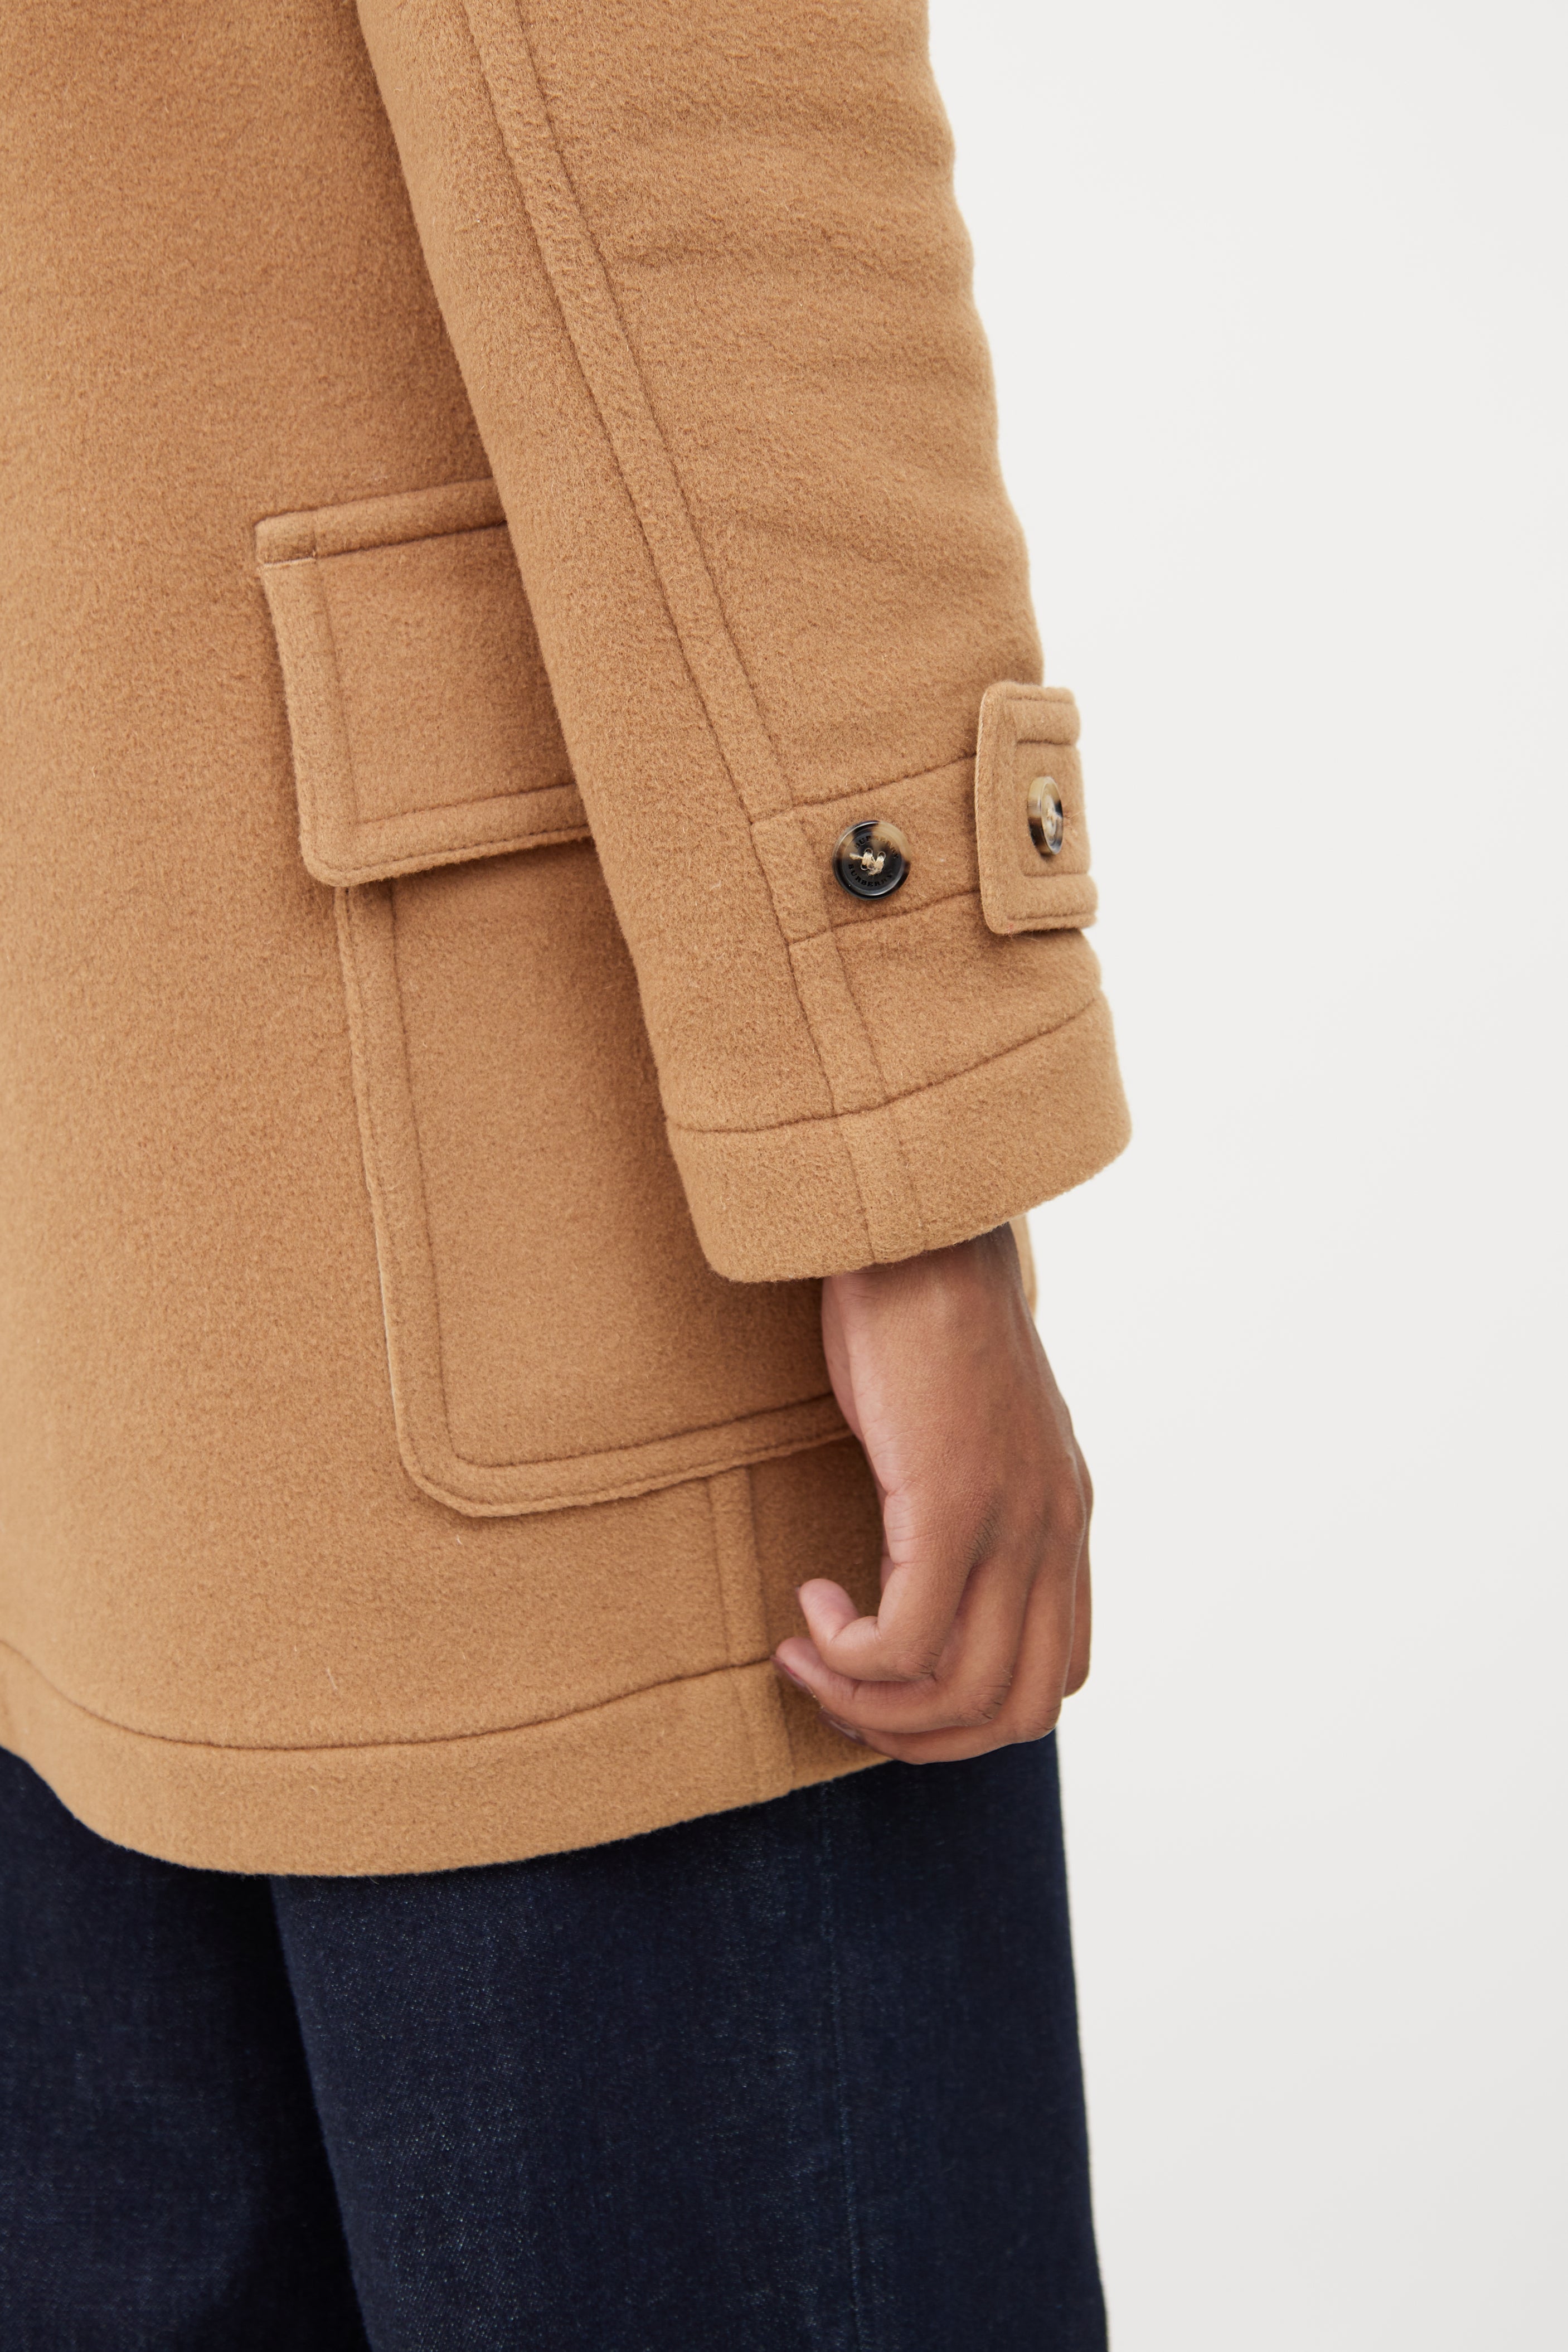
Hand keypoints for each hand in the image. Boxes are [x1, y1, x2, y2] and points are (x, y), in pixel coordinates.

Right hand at [773, 1224, 1092, 1760]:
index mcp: (1062, 1518)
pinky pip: (907, 1643)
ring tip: (810, 1657)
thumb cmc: (919, 1314)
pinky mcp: (951, 1503)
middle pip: (1017, 1711)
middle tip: (841, 1694)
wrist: (914, 1228)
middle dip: (920, 1737)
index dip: (966, 1712)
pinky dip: (850, 1653)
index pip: (1053, 1675)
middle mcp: (1054, 1530)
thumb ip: (966, 1495)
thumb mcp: (965, 1424)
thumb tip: (915, 1561)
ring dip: (870, 1704)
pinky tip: (808, 1602)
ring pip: (962, 1694)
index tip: (885, 1677)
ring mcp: (1011, 1521)